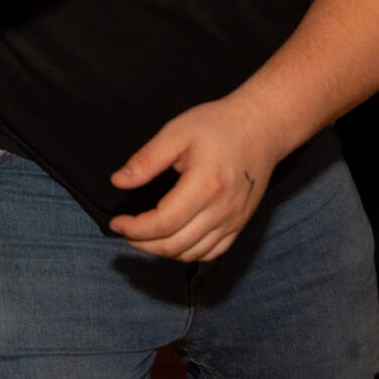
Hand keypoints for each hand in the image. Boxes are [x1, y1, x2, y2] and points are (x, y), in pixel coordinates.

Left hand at [106, 95, 290, 261]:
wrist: (261, 127)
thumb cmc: (217, 125)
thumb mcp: (176, 132)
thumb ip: (146, 160)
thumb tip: (118, 182)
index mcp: (204, 186)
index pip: (163, 223)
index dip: (135, 229)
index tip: (117, 222)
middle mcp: (222, 210)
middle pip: (175, 245)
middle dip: (143, 243)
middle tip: (126, 231)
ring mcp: (234, 221)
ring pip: (192, 253)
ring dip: (163, 251)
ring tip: (144, 236)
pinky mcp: (240, 224)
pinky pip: (212, 253)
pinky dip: (187, 253)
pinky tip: (172, 240)